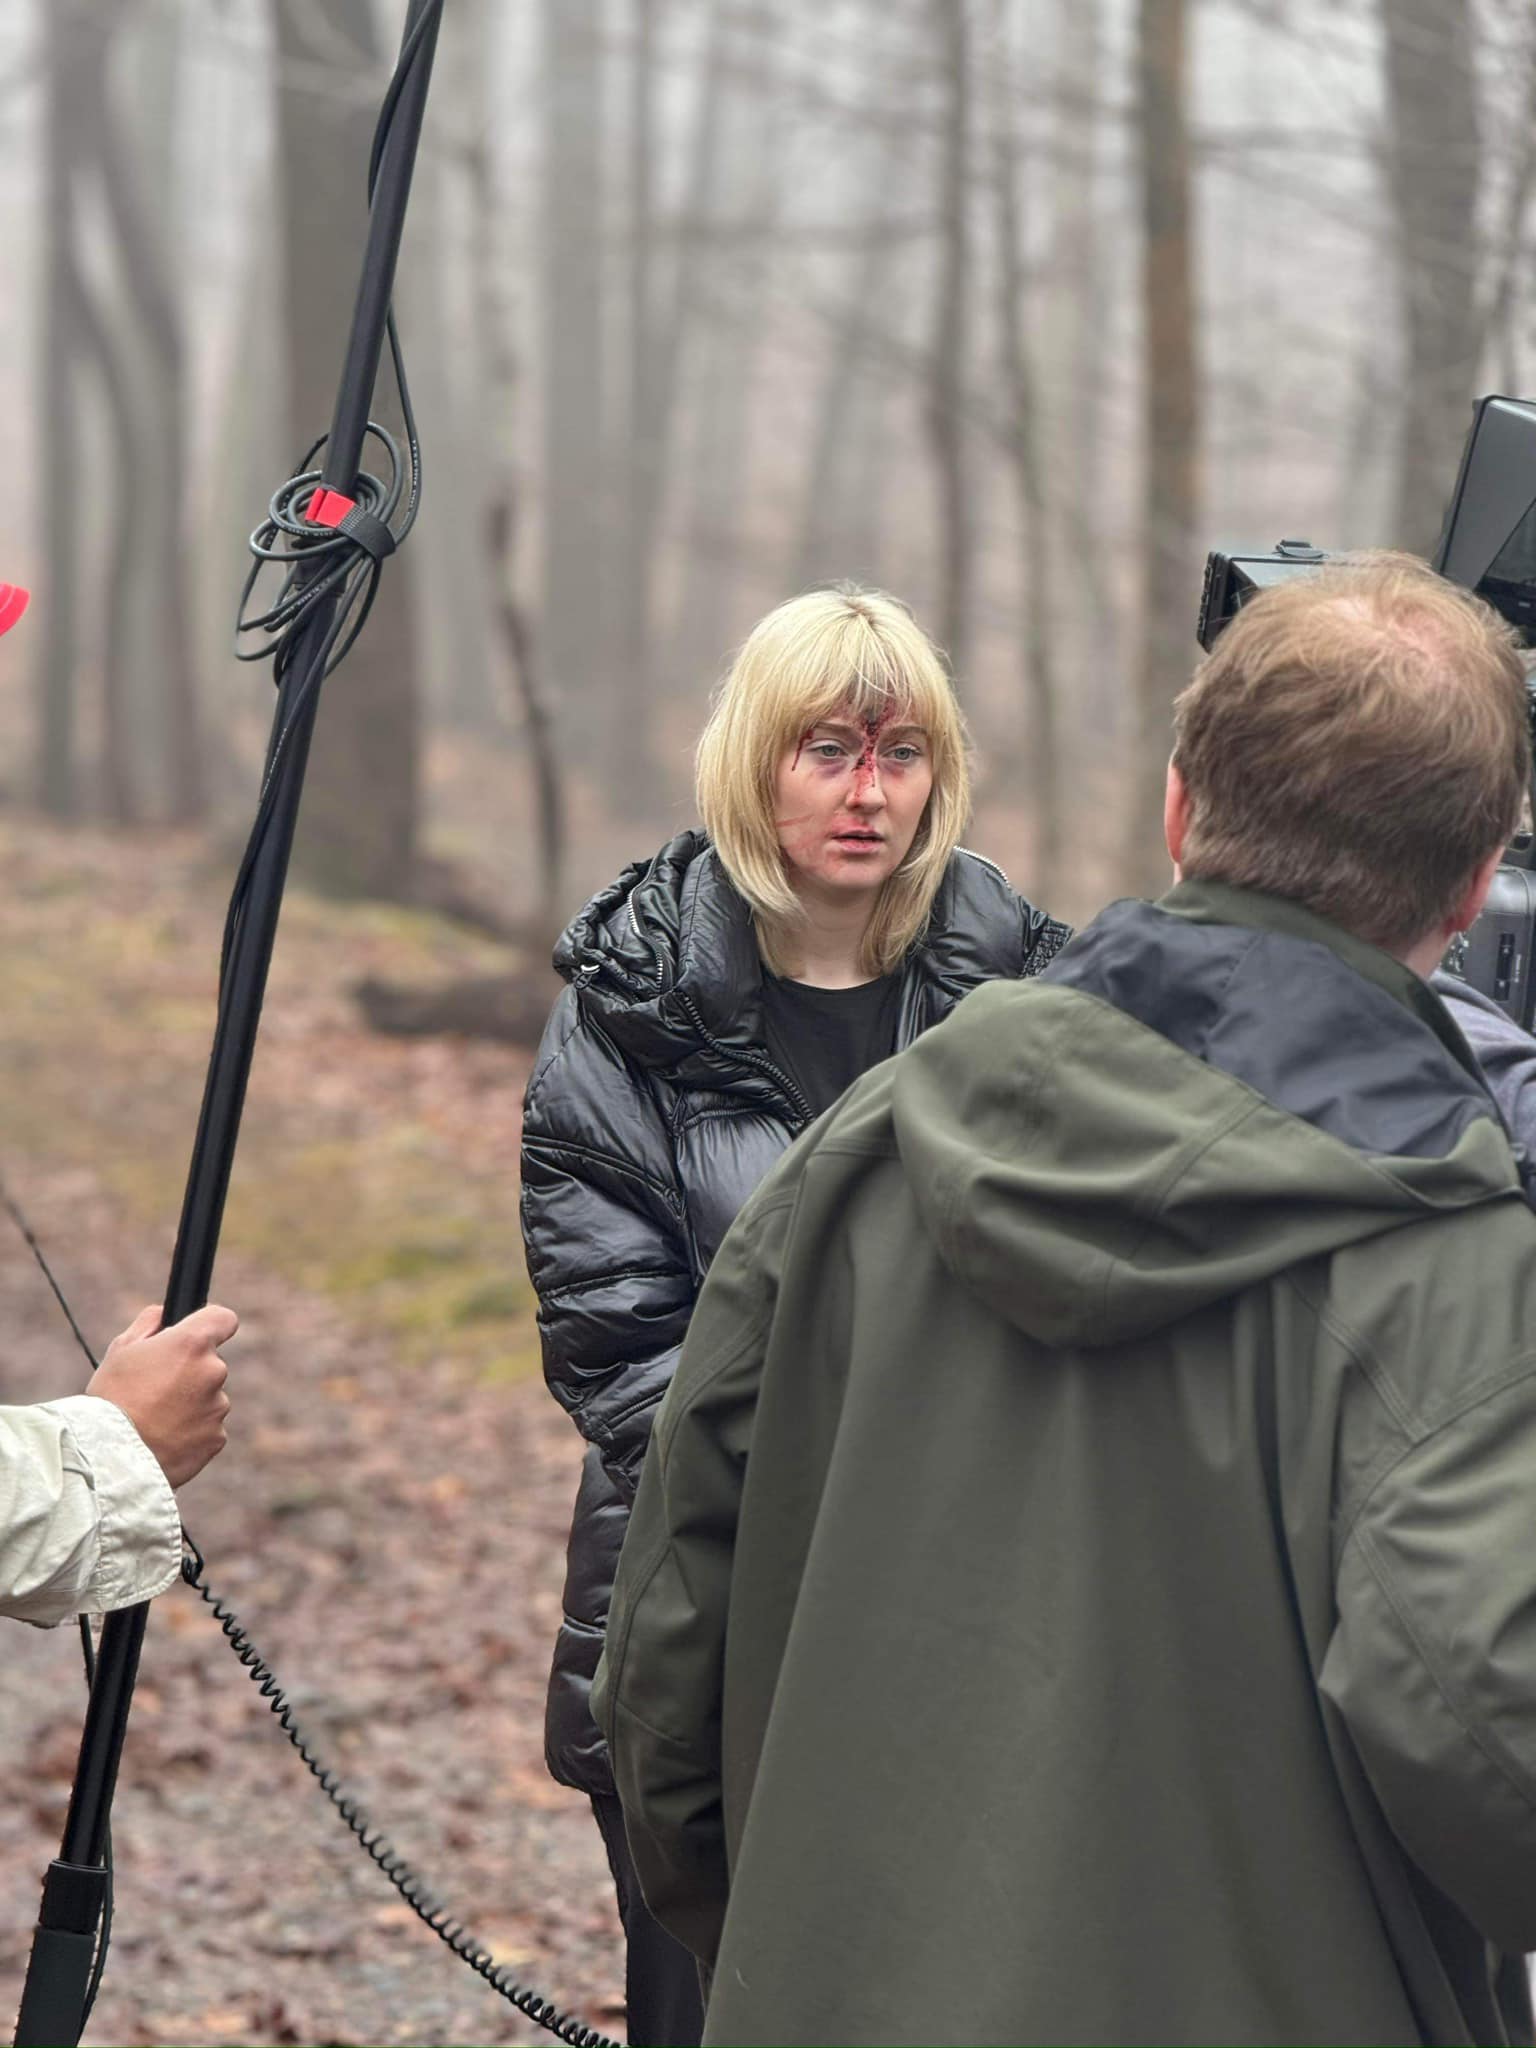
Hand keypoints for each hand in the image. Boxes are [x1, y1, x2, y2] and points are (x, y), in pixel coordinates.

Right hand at [89, 1303, 237, 1488]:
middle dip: (189, 1372)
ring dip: (190, 1404)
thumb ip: (149, 1324)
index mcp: (192, 1343)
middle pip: (210, 1363)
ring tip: (154, 1419)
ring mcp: (218, 1407)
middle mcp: (213, 1371)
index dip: (211, 1324)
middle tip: (155, 1389)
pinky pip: (207, 1428)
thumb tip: (165, 1315)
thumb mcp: (120, 1350)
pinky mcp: (217, 1437)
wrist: (111, 1457)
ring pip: (208, 1398)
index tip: (200, 1333)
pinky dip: (191, 1432)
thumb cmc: (111, 1400)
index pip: (223, 1319)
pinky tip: (163, 1438)